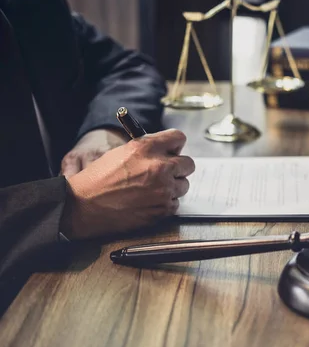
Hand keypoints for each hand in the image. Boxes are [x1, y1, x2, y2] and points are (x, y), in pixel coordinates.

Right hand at [59, 129, 195, 239]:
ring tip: (152, 190)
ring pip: (183, 185)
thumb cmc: (97, 179)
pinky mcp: (163, 209)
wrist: (83, 206)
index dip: (175, 145)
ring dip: (172, 187)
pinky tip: (148, 202)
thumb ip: (147, 149)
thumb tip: (165, 151)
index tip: (172, 151)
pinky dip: (165, 203)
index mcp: (147, 147)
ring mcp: (163, 189)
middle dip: (178, 168)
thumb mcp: (121, 152)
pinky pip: (175, 203)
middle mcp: (159, 166)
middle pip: (188, 163)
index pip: (179, 138)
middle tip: (166, 172)